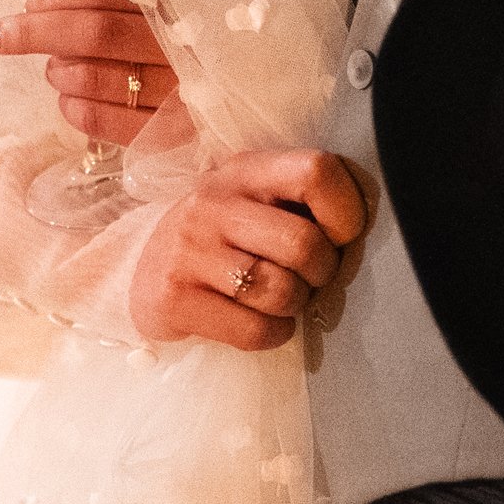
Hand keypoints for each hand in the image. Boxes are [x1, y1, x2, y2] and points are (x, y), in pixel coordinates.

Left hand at [0, 0, 181, 143]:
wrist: (241, 80)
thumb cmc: (180, 34)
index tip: (29, 2)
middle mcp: (179, 42)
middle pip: (93, 32)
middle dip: (34, 32)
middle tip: (1, 35)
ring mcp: (179, 90)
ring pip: (92, 79)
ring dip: (58, 72)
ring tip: (58, 68)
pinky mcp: (171, 133)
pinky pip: (100, 120)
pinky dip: (71, 107)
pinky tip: (70, 98)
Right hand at [130, 149, 364, 349]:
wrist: (139, 266)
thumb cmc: (222, 236)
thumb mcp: (255, 200)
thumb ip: (302, 202)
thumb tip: (363, 231)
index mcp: (246, 170)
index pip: (316, 171)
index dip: (346, 212)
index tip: (340, 236)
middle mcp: (213, 203)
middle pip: (304, 244)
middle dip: (322, 272)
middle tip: (309, 278)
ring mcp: (189, 250)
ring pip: (281, 292)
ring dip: (294, 306)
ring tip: (280, 298)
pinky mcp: (174, 298)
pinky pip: (254, 330)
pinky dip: (272, 334)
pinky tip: (259, 322)